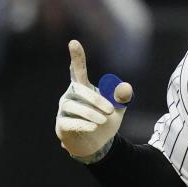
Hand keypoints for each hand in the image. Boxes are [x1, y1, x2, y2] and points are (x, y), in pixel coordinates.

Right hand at [55, 39, 131, 160]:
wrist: (97, 144)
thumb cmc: (105, 121)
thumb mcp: (118, 109)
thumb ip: (122, 98)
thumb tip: (126, 87)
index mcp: (83, 88)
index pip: (78, 70)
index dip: (77, 57)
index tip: (74, 42)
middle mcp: (70, 96)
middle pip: (79, 89)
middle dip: (96, 100)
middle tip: (111, 111)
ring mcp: (64, 111)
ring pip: (73, 106)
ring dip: (90, 113)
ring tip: (103, 121)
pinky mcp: (61, 125)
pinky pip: (69, 121)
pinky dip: (82, 124)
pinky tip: (93, 127)